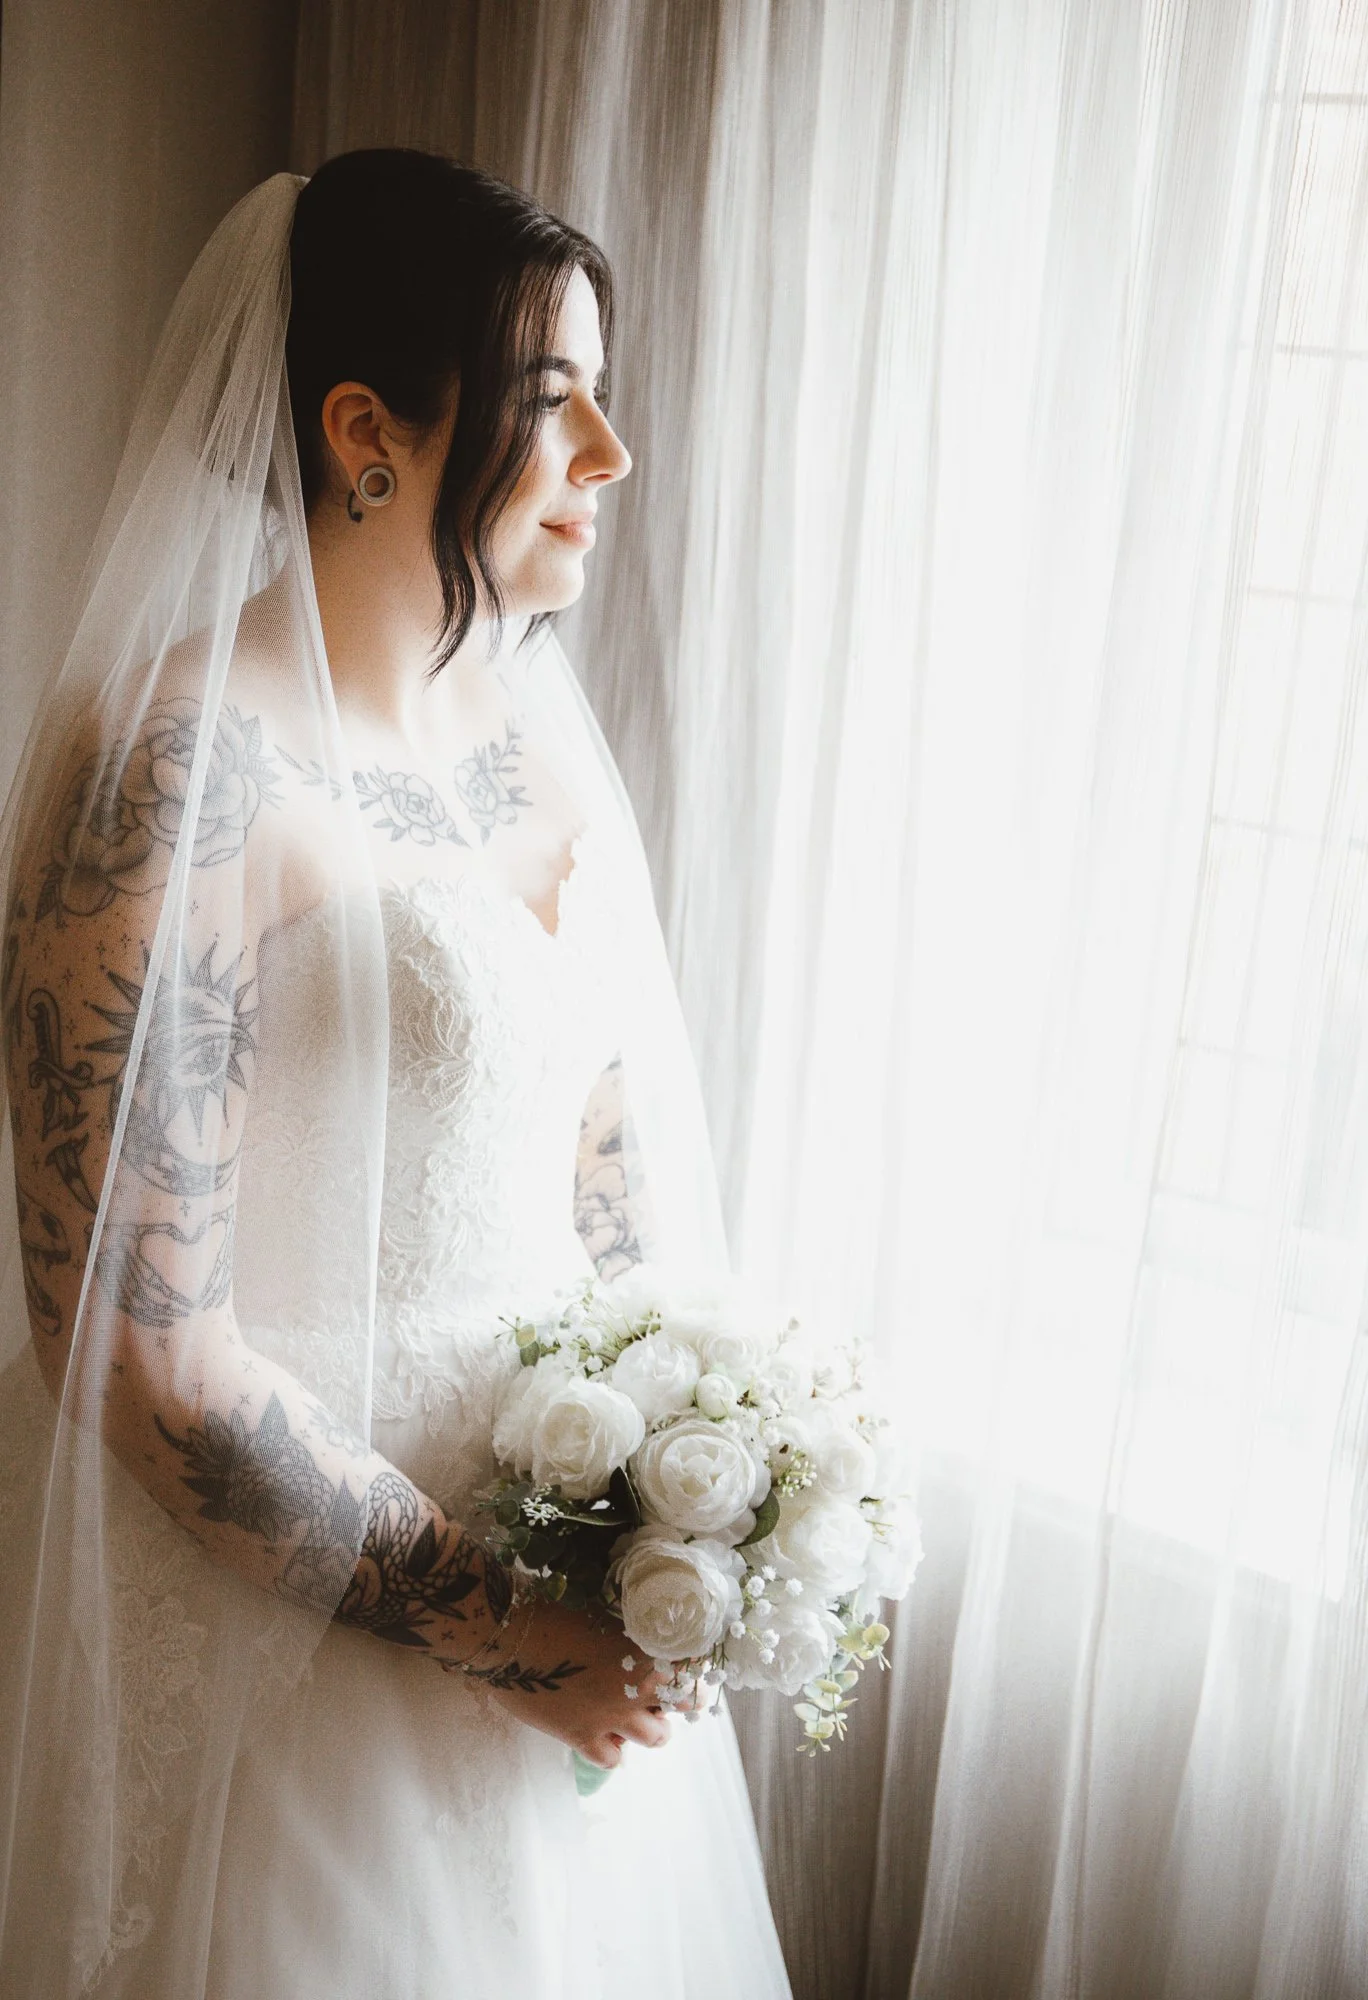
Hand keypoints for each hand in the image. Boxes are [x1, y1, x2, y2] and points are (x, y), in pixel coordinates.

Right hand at [473, 1596, 672, 1770]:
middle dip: (676, 1698)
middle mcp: (637, 1687)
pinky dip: (612, 1750)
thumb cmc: (553, 1610)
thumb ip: (625, 1632)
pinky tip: (603, 1735)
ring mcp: (611, 1716)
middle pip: (682, 1703)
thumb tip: (637, 1635)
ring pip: (655, 1737)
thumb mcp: (600, 1613)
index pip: (689, 1665)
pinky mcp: (582, 1737)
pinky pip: (611, 1759)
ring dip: (651, 1726)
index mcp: (645, 1649)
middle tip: (659, 1689)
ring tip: (635, 1714)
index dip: (691, 1665)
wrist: (510, 1636)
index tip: (685, 1662)